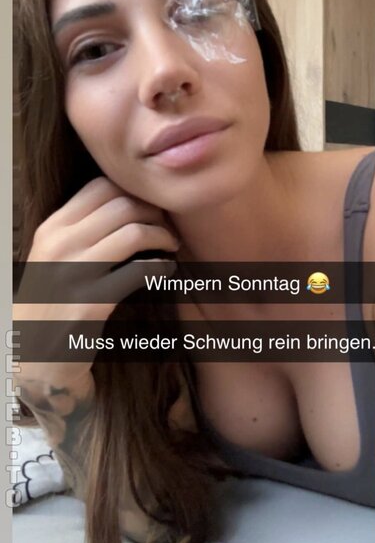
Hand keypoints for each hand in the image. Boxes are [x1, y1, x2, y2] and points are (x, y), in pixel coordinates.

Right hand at [14, 176, 179, 376]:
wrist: (35, 356)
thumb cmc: (53, 301)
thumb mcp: (54, 256)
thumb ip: (82, 228)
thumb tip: (130, 201)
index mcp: (52, 228)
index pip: (100, 186)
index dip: (134, 192)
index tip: (149, 207)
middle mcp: (59, 245)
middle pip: (122, 205)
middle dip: (154, 212)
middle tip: (167, 227)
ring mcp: (74, 274)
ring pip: (134, 233)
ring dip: (163, 236)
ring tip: (171, 245)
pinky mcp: (92, 304)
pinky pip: (139, 272)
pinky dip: (162, 267)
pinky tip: (166, 270)